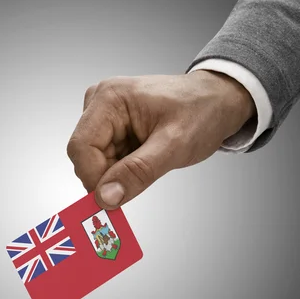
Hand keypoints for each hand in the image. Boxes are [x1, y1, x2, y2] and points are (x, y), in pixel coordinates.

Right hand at [66, 71, 255, 208]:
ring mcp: (104, 116)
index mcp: (110, 98)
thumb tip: (106, 197)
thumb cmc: (202, 112)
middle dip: (108, 177)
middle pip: (85, 156)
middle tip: (138, 184)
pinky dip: (122, 171)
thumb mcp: (174, 145)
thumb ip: (138, 172)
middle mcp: (100, 103)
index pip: (81, 147)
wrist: (217, 101)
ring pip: (94, 162)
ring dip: (117, 174)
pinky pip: (105, 160)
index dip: (93, 178)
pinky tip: (145, 161)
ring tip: (150, 164)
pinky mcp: (111, 128)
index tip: (113, 200)